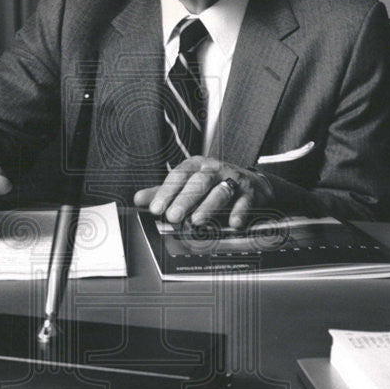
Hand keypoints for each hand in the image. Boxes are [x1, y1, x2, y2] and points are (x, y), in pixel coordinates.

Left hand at [133, 157, 273, 228]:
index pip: (179, 175)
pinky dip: (240, 212)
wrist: (251, 183)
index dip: (167, 192)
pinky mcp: (250, 192)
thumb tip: (138, 199)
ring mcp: (233, 180)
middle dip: (185, 200)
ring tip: (197, 221)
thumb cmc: (213, 184)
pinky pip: (245, 201)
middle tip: (173, 216)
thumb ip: (164, 192)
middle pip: (199, 182)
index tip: (156, 208)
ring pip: (220, 191)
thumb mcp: (188, 184)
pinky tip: (233, 222)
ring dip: (208, 206)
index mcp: (196, 165)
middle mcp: (214, 169)